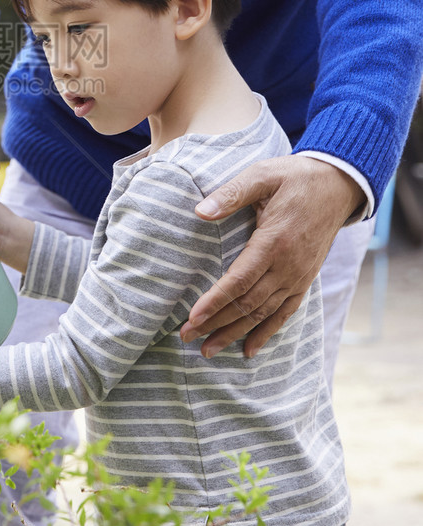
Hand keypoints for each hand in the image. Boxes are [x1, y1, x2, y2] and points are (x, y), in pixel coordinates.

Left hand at [180, 156, 365, 358]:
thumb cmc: (295, 177)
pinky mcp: (305, 279)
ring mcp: (298, 276)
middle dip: (216, 323)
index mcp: (274, 241)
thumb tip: (201, 211)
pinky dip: (267, 333)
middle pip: (248, 304)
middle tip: (186, 337)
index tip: (192, 318)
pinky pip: (285, 312)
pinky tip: (249, 349)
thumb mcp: (262, 175)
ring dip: (235, 333)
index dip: (215, 302)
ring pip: (263, 313)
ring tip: (208, 350)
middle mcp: (288, 266)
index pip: (239, 280)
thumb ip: (232, 193)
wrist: (338, 185)